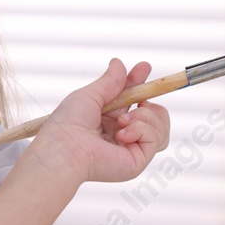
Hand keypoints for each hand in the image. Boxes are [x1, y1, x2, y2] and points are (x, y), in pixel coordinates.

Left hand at [32, 58, 170, 183]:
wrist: (64, 149)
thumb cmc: (67, 125)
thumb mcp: (89, 95)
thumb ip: (109, 81)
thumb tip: (118, 63)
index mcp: (106, 120)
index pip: (131, 101)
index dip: (139, 84)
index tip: (144, 67)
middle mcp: (120, 135)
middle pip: (152, 113)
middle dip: (149, 98)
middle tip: (140, 99)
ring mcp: (130, 148)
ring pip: (160, 126)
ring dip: (145, 116)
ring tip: (121, 120)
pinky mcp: (138, 161)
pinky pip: (157, 138)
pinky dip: (142, 130)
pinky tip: (122, 134)